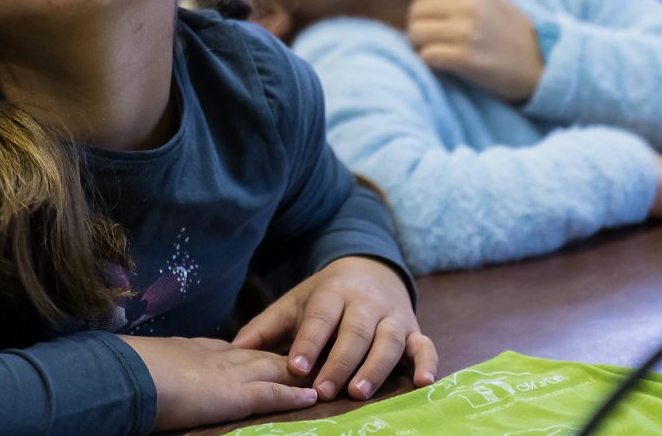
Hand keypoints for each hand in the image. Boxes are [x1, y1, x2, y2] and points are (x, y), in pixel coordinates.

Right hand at [118, 335, 316, 431]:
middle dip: (285, 358)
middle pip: (261, 355)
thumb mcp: (154, 362)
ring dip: (298, 373)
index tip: (269, 354)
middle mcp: (221, 357)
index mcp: (200, 349)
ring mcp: (231, 374)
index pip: (236, 350)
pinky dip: (293, 396)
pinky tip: (311, 398)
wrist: (133, 373)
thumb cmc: (134, 369)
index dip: (255, 353)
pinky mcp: (236, 395)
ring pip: (274, 370)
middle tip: (310, 360)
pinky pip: (272, 394)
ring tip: (320, 375)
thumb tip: (162, 375)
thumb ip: (169, 366)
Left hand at [232, 256, 436, 401]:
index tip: (296, 366)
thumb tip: (233, 348)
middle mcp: (366, 303)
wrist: (371, 269)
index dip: (309, 341)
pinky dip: (428, 363)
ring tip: (358, 392)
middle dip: (339, 362)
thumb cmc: (326, 297)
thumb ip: (267, 326)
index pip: (321, 317)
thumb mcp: (295, 303)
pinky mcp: (416, 329)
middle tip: (324, 390)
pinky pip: (426, 345)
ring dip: (375, 367)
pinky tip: (423, 383)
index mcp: (333, 293)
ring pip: (388, 340)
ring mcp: (393, 316)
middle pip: (355, 332)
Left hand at [400, 0, 543, 103]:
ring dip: (420, 44)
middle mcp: (471, 5)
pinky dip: (429, 61)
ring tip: (437, 48)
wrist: (542, 65)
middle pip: (416, 9)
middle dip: (418, 23)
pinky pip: (426, 55)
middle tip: (433, 34)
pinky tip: (443, 63)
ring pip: (416, 32)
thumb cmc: (514, 28)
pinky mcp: (466, 58)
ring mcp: (468, 32)